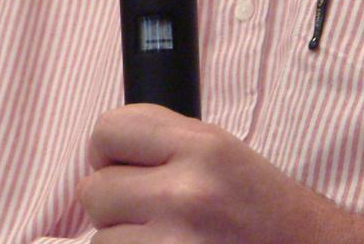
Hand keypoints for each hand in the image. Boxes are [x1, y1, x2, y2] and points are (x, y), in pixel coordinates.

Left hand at [78, 104, 363, 243]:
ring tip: (168, 240)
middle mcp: (188, 195)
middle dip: (116, 204)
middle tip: (150, 212)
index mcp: (203, 148)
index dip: (107, 152)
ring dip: (126, 242)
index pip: (107, 132)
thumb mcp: (225, 155)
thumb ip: (165, 145)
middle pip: (95, 192)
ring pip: (101, 241)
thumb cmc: (268, 213)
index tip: (120, 166)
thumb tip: (102, 154)